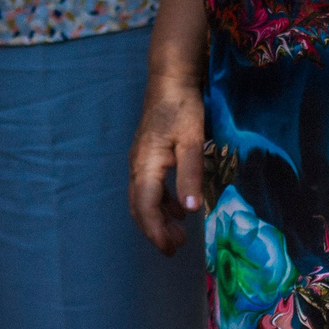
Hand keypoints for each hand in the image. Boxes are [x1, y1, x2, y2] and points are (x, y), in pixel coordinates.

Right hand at [128, 74, 205, 254]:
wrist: (169, 79)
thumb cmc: (181, 108)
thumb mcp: (191, 142)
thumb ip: (190, 176)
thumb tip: (191, 211)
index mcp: (146, 164)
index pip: (145, 207)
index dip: (155, 231)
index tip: (170, 249)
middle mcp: (137, 165)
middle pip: (139, 206)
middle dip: (155, 230)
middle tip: (176, 249)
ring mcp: (140, 160)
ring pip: (142, 198)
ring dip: (158, 218)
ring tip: (179, 234)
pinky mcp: (147, 155)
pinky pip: (149, 187)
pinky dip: (161, 203)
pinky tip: (179, 207)